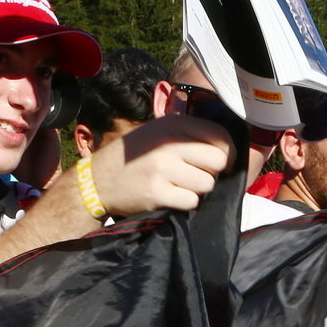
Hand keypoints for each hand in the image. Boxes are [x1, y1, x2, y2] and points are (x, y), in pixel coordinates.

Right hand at [85, 113, 230, 214]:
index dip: (228, 154)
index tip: (223, 164)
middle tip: (198, 176)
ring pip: (207, 184)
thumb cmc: (134, 157)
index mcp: (173, 124)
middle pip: (218, 161)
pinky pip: (192, 201)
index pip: (220, 137)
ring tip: (180, 186)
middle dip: (213, 173)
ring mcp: (163, 169)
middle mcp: (169, 144)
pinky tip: (170, 196)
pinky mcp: (157, 192)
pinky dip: (185, 203)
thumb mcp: (158, 131)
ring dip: (198, 189)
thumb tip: (226, 150)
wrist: (97, 180)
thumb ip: (188, 134)